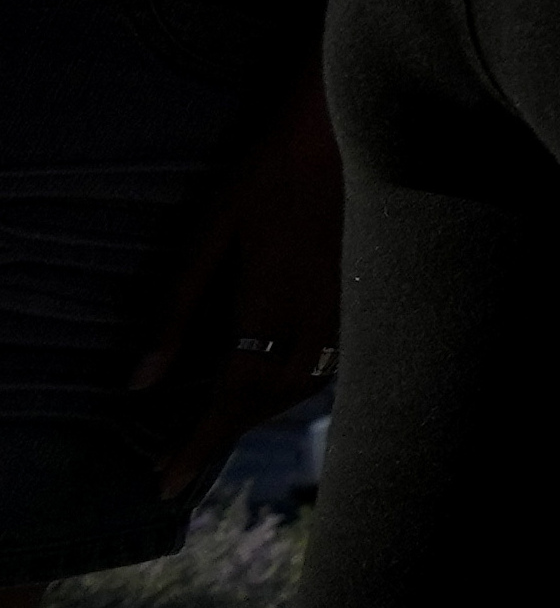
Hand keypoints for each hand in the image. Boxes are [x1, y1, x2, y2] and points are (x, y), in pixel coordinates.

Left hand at [125, 82, 338, 503]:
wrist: (349, 126)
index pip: (232, 396)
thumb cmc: (268, 172)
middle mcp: (316, 314)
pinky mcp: (368, 292)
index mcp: (270, 303)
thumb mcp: (209, 232)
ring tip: (230, 416)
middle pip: (271, 398)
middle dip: (228, 430)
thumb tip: (142, 379)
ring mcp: (350, 304)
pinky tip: (283, 374)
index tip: (169, 480)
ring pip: (307, 383)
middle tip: (188, 450)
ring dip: (265, 408)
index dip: (200, 444)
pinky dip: (301, 381)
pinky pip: (335, 359)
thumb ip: (176, 308)